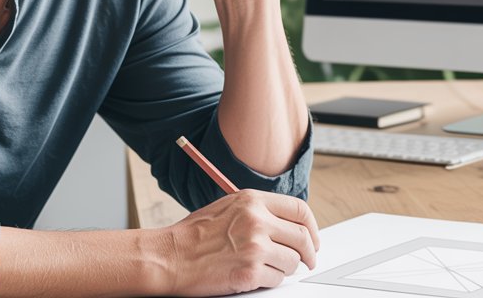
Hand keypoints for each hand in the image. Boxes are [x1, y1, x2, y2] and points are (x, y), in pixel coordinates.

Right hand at [163, 190, 319, 295]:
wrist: (171, 257)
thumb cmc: (194, 235)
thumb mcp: (228, 208)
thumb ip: (258, 211)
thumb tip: (288, 225)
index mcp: (252, 201)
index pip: (299, 209)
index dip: (311, 227)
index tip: (311, 239)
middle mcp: (256, 221)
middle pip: (302, 237)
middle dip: (308, 253)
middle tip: (306, 261)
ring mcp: (254, 247)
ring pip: (292, 262)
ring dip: (284, 268)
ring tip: (265, 267)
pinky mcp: (249, 272)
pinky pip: (276, 280)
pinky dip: (268, 281)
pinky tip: (252, 275)